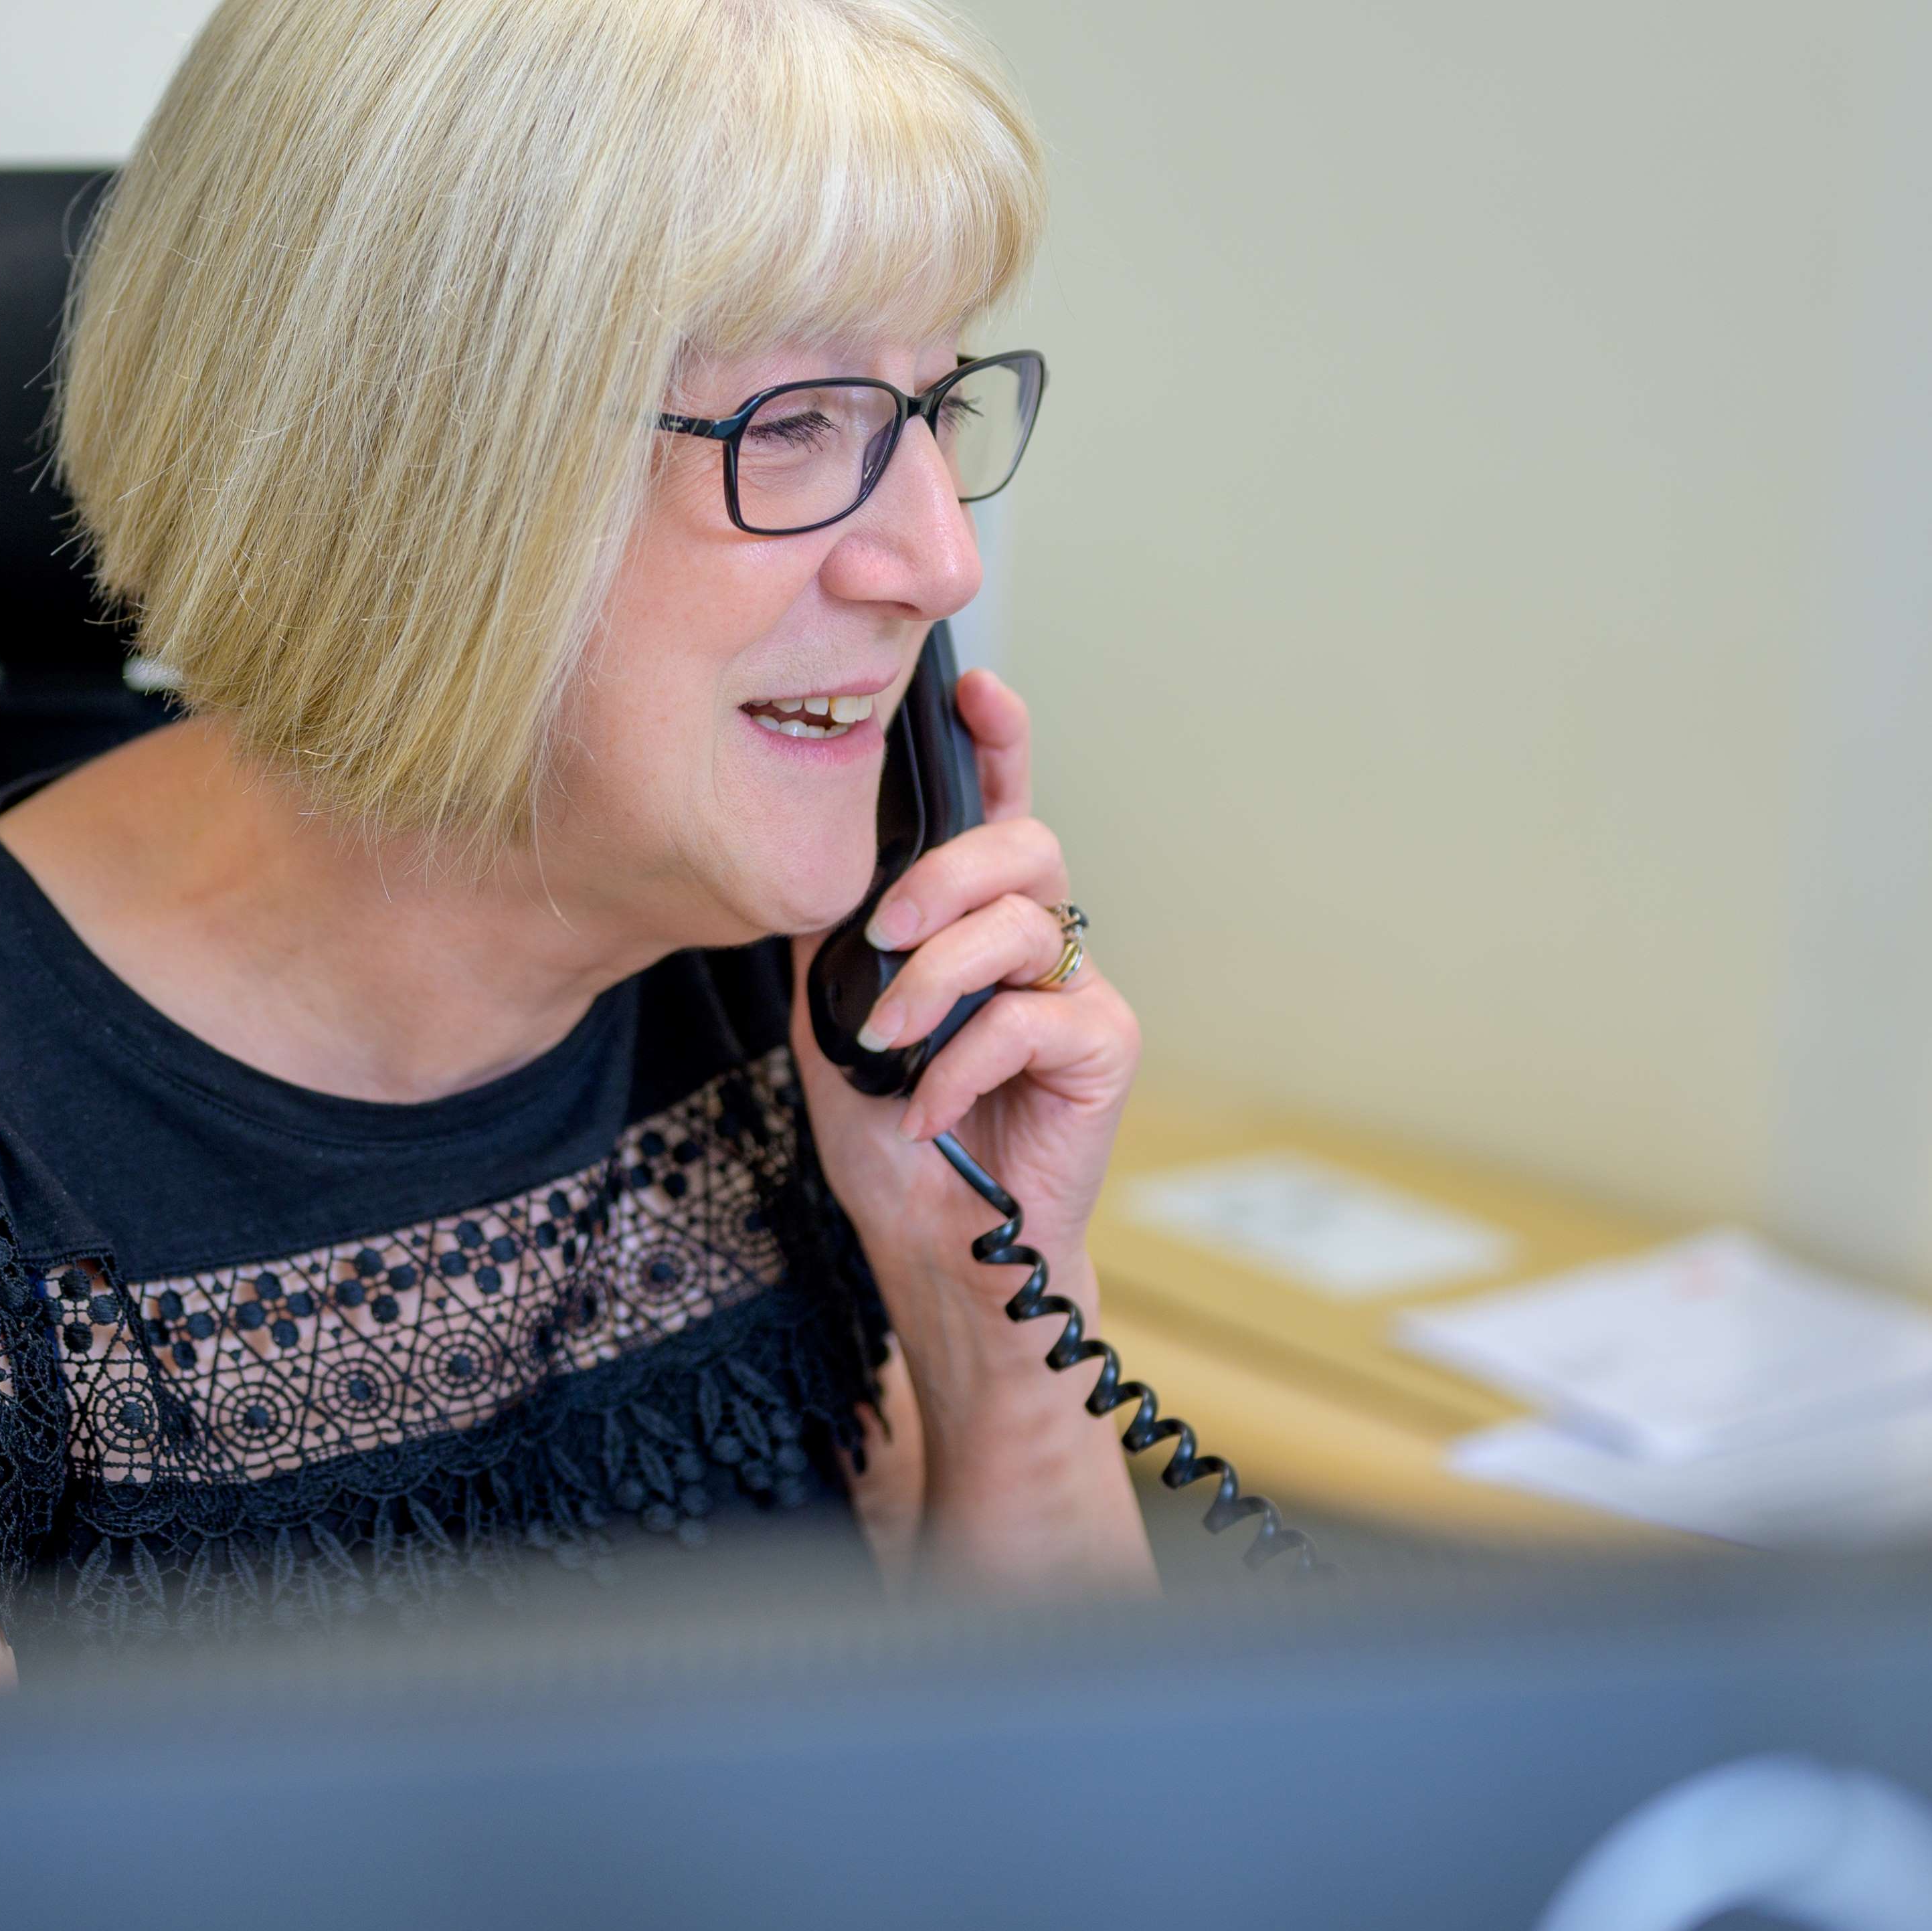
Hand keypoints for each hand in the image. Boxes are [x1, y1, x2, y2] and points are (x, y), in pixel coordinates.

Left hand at [788, 664, 1149, 1583]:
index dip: (995, 739)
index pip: (995, 804)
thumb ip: (843, 931)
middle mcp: (1037, 938)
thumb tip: (827, 864)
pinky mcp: (1103, 1050)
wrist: (931, 1245)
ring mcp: (1077, 991)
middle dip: (943, 875)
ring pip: (1022, 925)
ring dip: (937, 982)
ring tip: (891, 1044)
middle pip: (1022, 844)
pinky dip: (964, 1065)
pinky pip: (1034, 1018)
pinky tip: (928, 1112)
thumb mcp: (834, 1011)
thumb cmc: (889, 1131)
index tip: (970, 685)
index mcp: (973, 915)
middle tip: (884, 937)